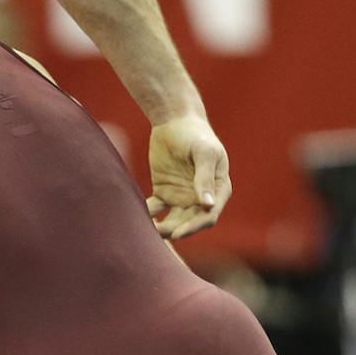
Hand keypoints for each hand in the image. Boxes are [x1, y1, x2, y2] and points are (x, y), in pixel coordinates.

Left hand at [146, 115, 230, 239]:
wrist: (174, 120)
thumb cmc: (195, 134)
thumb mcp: (203, 152)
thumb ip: (205, 177)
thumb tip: (208, 205)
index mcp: (218, 190)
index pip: (209, 215)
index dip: (194, 227)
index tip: (177, 234)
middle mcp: (202, 198)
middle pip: (190, 222)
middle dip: (175, 230)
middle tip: (157, 234)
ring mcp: (183, 197)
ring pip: (173, 220)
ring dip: (162, 228)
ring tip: (146, 231)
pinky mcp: (164, 193)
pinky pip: (156, 209)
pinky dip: (147, 216)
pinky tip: (137, 218)